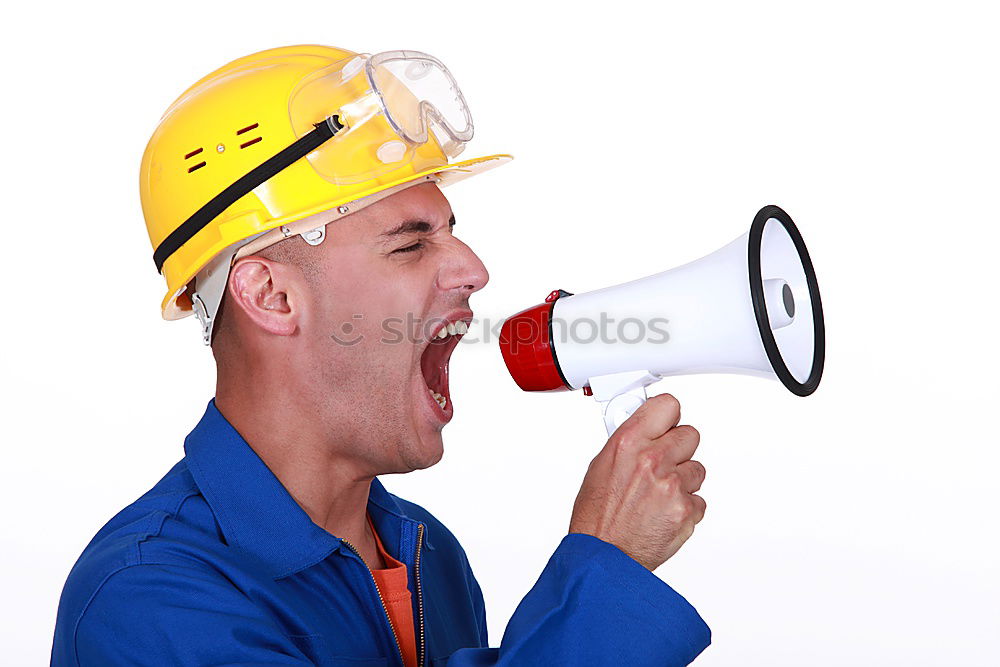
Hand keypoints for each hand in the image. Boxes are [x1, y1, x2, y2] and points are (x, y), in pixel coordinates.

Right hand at [568, 393, 705, 570]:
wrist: (604, 556)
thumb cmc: (597, 516)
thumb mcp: (600, 466)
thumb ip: (629, 443)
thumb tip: (646, 428)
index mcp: (628, 443)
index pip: (667, 405)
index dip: (668, 415)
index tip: (666, 421)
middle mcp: (652, 460)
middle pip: (690, 434)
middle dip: (679, 448)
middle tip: (663, 462)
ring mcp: (672, 485)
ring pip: (697, 469)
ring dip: (682, 480)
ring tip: (658, 495)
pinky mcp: (686, 510)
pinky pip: (698, 499)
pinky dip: (684, 506)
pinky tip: (663, 513)